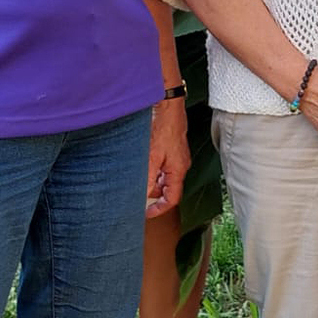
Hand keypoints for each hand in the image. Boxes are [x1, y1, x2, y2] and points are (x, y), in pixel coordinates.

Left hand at [146, 99, 189, 218]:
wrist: (168, 104)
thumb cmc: (163, 127)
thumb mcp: (151, 157)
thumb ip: (147, 179)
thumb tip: (143, 197)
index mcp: (178, 170)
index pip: (173, 199)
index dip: (160, 209)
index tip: (147, 213)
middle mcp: (180, 165)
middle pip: (167, 188)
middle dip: (152, 192)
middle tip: (137, 191)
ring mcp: (177, 155)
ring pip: (164, 175)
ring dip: (151, 178)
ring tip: (137, 174)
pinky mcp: (172, 146)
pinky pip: (163, 164)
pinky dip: (153, 167)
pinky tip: (142, 160)